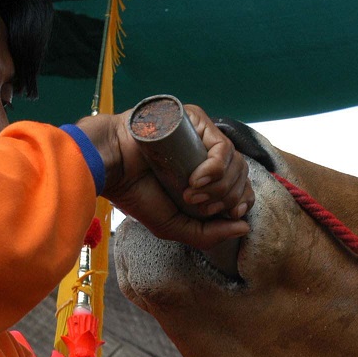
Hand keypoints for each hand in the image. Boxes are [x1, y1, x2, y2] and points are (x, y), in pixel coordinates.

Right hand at [75, 105, 253, 248]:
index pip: (241, 185)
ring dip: (219, 187)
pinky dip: (217, 170)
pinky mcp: (197, 122)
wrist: (113, 168)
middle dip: (227, 198)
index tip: (228, 214)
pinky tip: (197, 181)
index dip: (242, 201)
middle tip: (196, 205)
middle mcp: (207, 154)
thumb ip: (209, 234)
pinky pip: (222, 147)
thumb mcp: (175, 226)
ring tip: (190, 195)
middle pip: (241, 175)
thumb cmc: (138, 195)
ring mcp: (203, 136)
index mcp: (206, 175)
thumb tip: (244, 226)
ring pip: (235, 162)